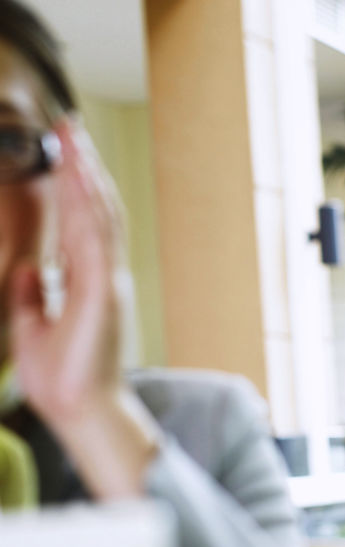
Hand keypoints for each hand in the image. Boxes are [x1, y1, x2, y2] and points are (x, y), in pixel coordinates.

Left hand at [8, 120, 157, 496]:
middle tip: (70, 125)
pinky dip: (91, 206)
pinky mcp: (103, 293)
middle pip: (96, 210)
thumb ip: (31, 295)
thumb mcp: (33, 327)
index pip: (84, 224)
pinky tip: (82, 178)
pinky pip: (97, 239)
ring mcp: (107, 283)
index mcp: (88, 284)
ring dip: (87, 174)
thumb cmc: (64, 379)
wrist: (81, 411)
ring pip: (100, 216)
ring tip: (74, 137)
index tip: (65, 151)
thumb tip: (25, 269)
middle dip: (83, 166)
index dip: (75, 186)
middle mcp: (104, 277)